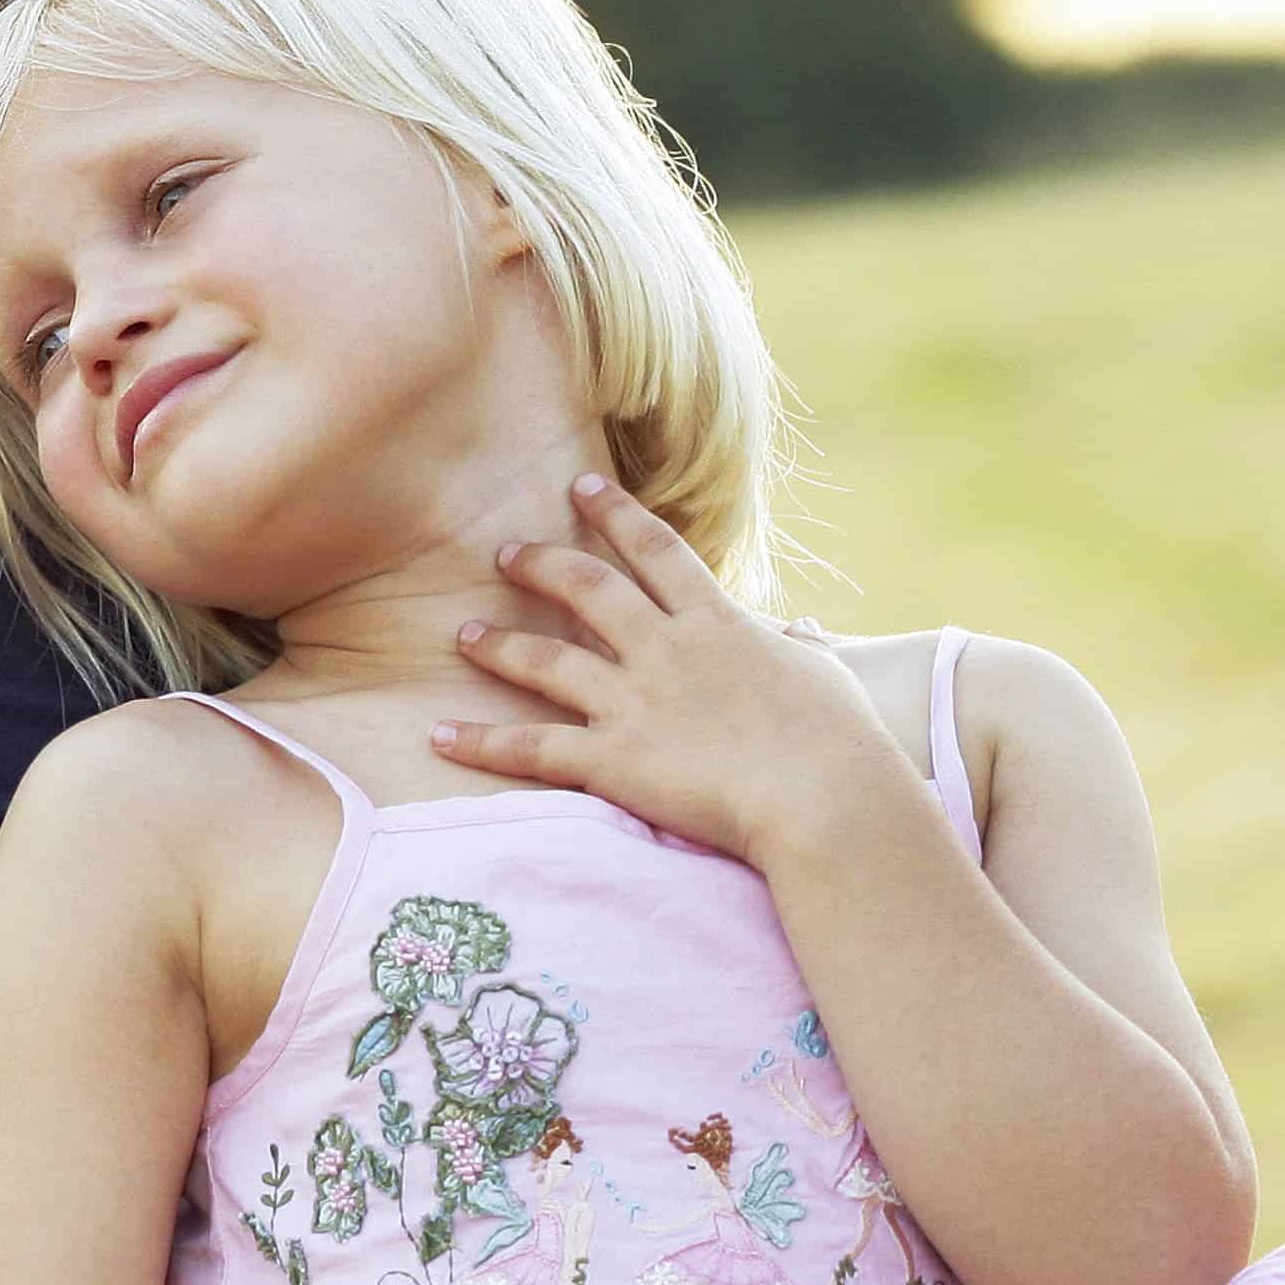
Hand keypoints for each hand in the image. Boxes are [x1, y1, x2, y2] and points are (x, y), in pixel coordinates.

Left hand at [432, 475, 913, 868]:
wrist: (828, 799)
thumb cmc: (845, 744)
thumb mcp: (828, 676)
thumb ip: (798, 647)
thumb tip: (798, 631)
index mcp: (720, 624)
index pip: (658, 550)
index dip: (616, 513)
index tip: (583, 485)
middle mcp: (666, 651)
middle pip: (588, 588)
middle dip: (542, 564)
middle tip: (505, 551)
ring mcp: (635, 703)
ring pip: (544, 661)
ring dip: (498, 646)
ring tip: (464, 635)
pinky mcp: (613, 759)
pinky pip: (530, 748)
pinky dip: (480, 743)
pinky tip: (439, 736)